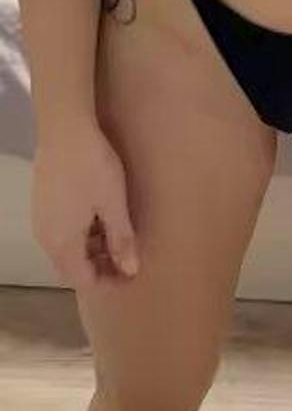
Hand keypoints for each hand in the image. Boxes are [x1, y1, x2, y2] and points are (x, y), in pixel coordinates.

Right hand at [32, 119, 140, 289]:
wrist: (64, 128)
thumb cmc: (93, 168)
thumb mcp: (113, 204)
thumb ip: (121, 239)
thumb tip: (131, 271)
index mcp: (62, 244)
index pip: (83, 280)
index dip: (108, 281)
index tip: (131, 273)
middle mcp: (46, 238)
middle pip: (71, 267)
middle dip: (98, 267)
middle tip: (126, 256)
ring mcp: (41, 220)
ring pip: (66, 249)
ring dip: (89, 250)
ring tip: (117, 236)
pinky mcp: (42, 203)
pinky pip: (60, 231)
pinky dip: (80, 234)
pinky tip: (99, 217)